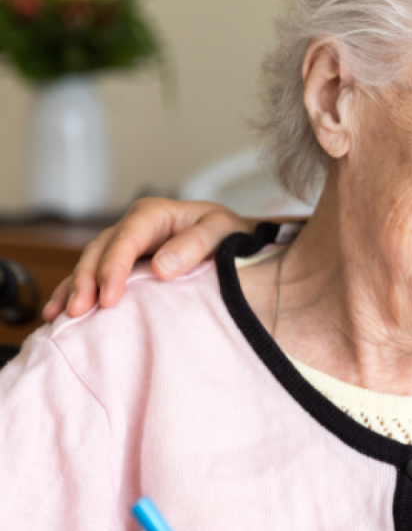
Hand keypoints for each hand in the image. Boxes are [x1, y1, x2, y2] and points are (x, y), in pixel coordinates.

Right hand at [42, 198, 251, 320]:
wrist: (234, 243)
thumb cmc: (229, 235)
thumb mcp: (221, 231)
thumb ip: (194, 245)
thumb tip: (161, 268)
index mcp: (153, 214)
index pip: (125, 240)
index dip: (113, 269)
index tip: (109, 299)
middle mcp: (132, 227)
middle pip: (99, 252)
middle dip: (86, 282)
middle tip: (79, 313)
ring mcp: (124, 245)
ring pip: (89, 264)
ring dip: (74, 289)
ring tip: (61, 316)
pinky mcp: (122, 264)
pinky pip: (92, 277)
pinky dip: (74, 292)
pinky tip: (58, 313)